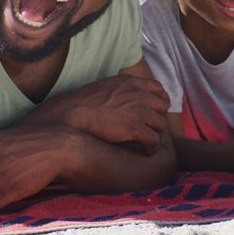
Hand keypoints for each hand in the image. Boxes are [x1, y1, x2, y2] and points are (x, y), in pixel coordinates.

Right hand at [37, 74, 168, 153]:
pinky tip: (147, 152)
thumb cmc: (81, 105)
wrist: (70, 115)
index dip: (159, 102)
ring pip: (161, 124)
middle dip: (158, 118)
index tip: (155, 112)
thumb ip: (119, 90)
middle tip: (151, 129)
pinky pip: (154, 140)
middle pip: (163, 107)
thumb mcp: (104, 87)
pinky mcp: (134, 127)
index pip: (158, 88)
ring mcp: (138, 110)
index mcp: (130, 82)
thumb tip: (122, 99)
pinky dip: (152, 148)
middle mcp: (137, 93)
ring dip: (156, 134)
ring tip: (148, 142)